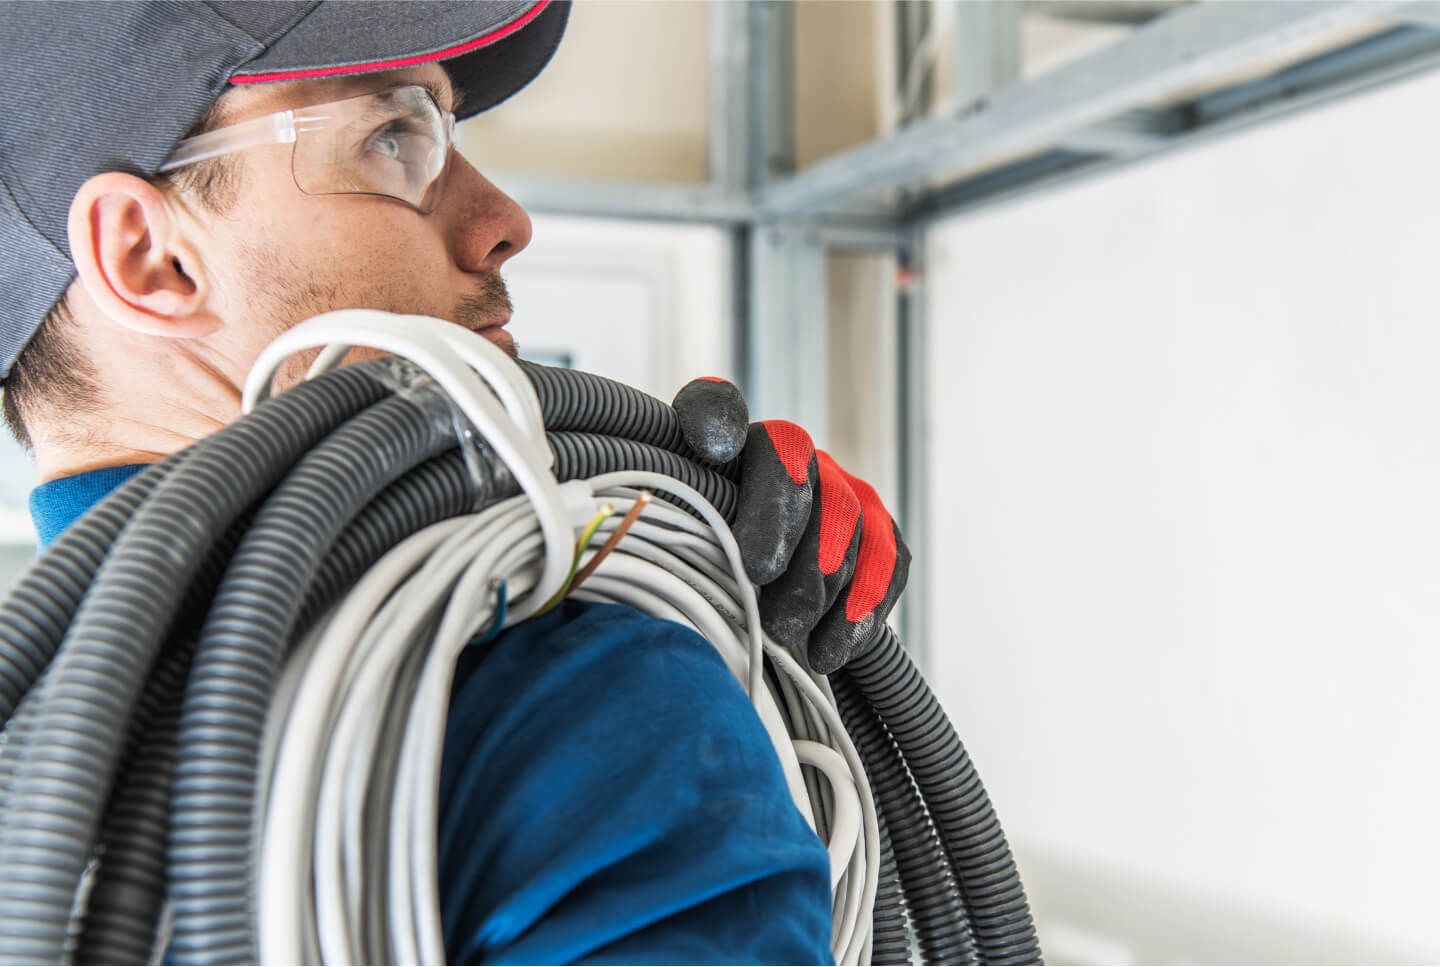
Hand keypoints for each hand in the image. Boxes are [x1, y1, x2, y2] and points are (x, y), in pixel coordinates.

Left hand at [673, 378, 909, 673]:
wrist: (764, 608)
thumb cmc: (706, 574)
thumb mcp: (680, 545)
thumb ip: (680, 524)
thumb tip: (692, 524)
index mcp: (727, 444)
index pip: (714, 409)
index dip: (715, 420)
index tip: (714, 450)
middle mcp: (791, 451)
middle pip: (798, 478)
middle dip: (780, 539)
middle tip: (755, 588)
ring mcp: (843, 487)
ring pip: (846, 523)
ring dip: (816, 587)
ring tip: (783, 634)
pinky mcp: (879, 530)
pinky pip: (886, 562)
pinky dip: (861, 611)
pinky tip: (829, 649)